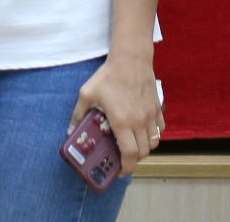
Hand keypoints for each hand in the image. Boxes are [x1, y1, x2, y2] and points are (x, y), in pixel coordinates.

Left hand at [70, 52, 162, 176]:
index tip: (119, 171)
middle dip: (134, 160)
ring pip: (153, 142)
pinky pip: (160, 128)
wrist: (130, 58)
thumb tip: (70, 130)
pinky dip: (153, 134)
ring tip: (134, 145)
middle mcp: (139, 122)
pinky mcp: (157, 107)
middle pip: (143, 153)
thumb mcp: (87, 93)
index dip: (126, 168)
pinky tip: (144, 129)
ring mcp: (150, 115)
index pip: (130, 154)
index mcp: (122, 122)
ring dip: (145, 148)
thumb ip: (78, 114)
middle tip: (124, 158)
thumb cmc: (109, 75)